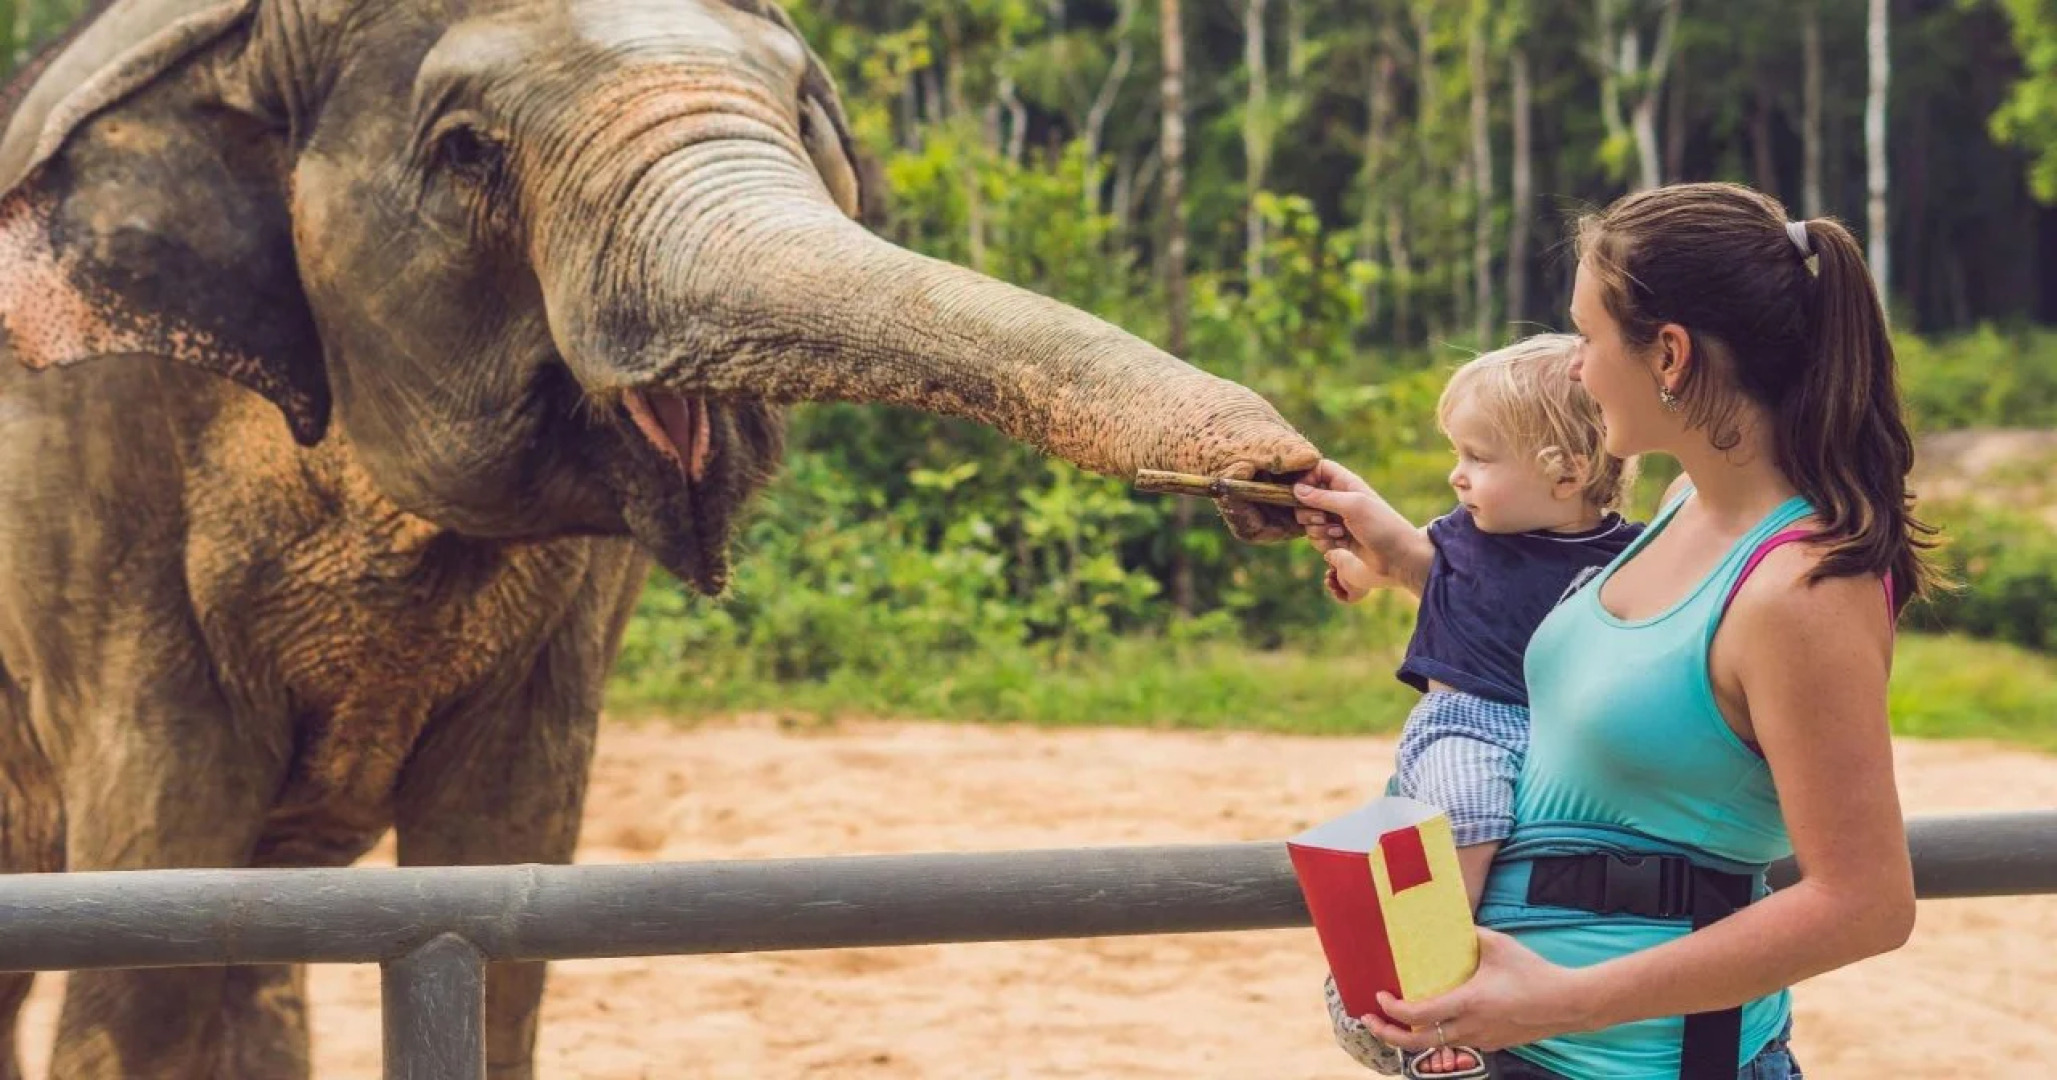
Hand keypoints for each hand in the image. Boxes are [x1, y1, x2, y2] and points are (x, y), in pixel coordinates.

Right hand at [1292, 460, 1421, 595]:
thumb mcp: (1352, 506)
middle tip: (1323, 518)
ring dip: (1318, 529)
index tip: (1301, 492)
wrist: (1398, 556)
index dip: (1306, 478)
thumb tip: (1296, 489)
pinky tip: (1341, 543)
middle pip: (1305, 497)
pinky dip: (1324, 542)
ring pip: (1308, 520)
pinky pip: (1316, 537)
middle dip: (1308, 511)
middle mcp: (1339, 498)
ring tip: (1339, 533)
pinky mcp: (1335, 537)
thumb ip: (1323, 497)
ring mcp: (1336, 518)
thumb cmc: (1381, 526)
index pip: (1317, 469)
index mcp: (1345, 483)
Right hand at [1325, 548, 1378, 602]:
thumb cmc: (1350, 560)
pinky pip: (1347, 599)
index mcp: (1358, 564)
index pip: (1344, 567)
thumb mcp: (1338, 555)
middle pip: (1343, 578)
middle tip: (1328, 574)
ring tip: (1329, 581)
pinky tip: (1333, 590)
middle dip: (1331, 576)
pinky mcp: (1357, 596)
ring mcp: (1359, 586)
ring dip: (1332, 585)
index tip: (1331, 565)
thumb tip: (1327, 556)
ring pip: (1343, 588)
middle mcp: (1359, 575)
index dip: (1335, 566)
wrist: (1361, 570)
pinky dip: (1338, 595)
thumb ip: (1332, 555)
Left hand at [1357, 928, 1595, 1055]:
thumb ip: (1470, 934)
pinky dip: (1437, 1035)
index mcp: (1467, 1003)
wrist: (1569, 1003)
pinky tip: (1435, 1020)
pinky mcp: (1493, 1044)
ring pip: (1436, 1045)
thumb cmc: (1533, 972)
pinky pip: (1457, 1042)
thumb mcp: (1497, 945)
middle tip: (1369, 1022)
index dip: (1392, 1011)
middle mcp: (1470, 1027)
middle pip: (1418, 1043)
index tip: (1379, 998)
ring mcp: (1482, 1040)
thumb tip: (1449, 923)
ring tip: (1396, 1022)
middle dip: (1388, 1035)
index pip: (1418, 1016)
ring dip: (1412, 1036)